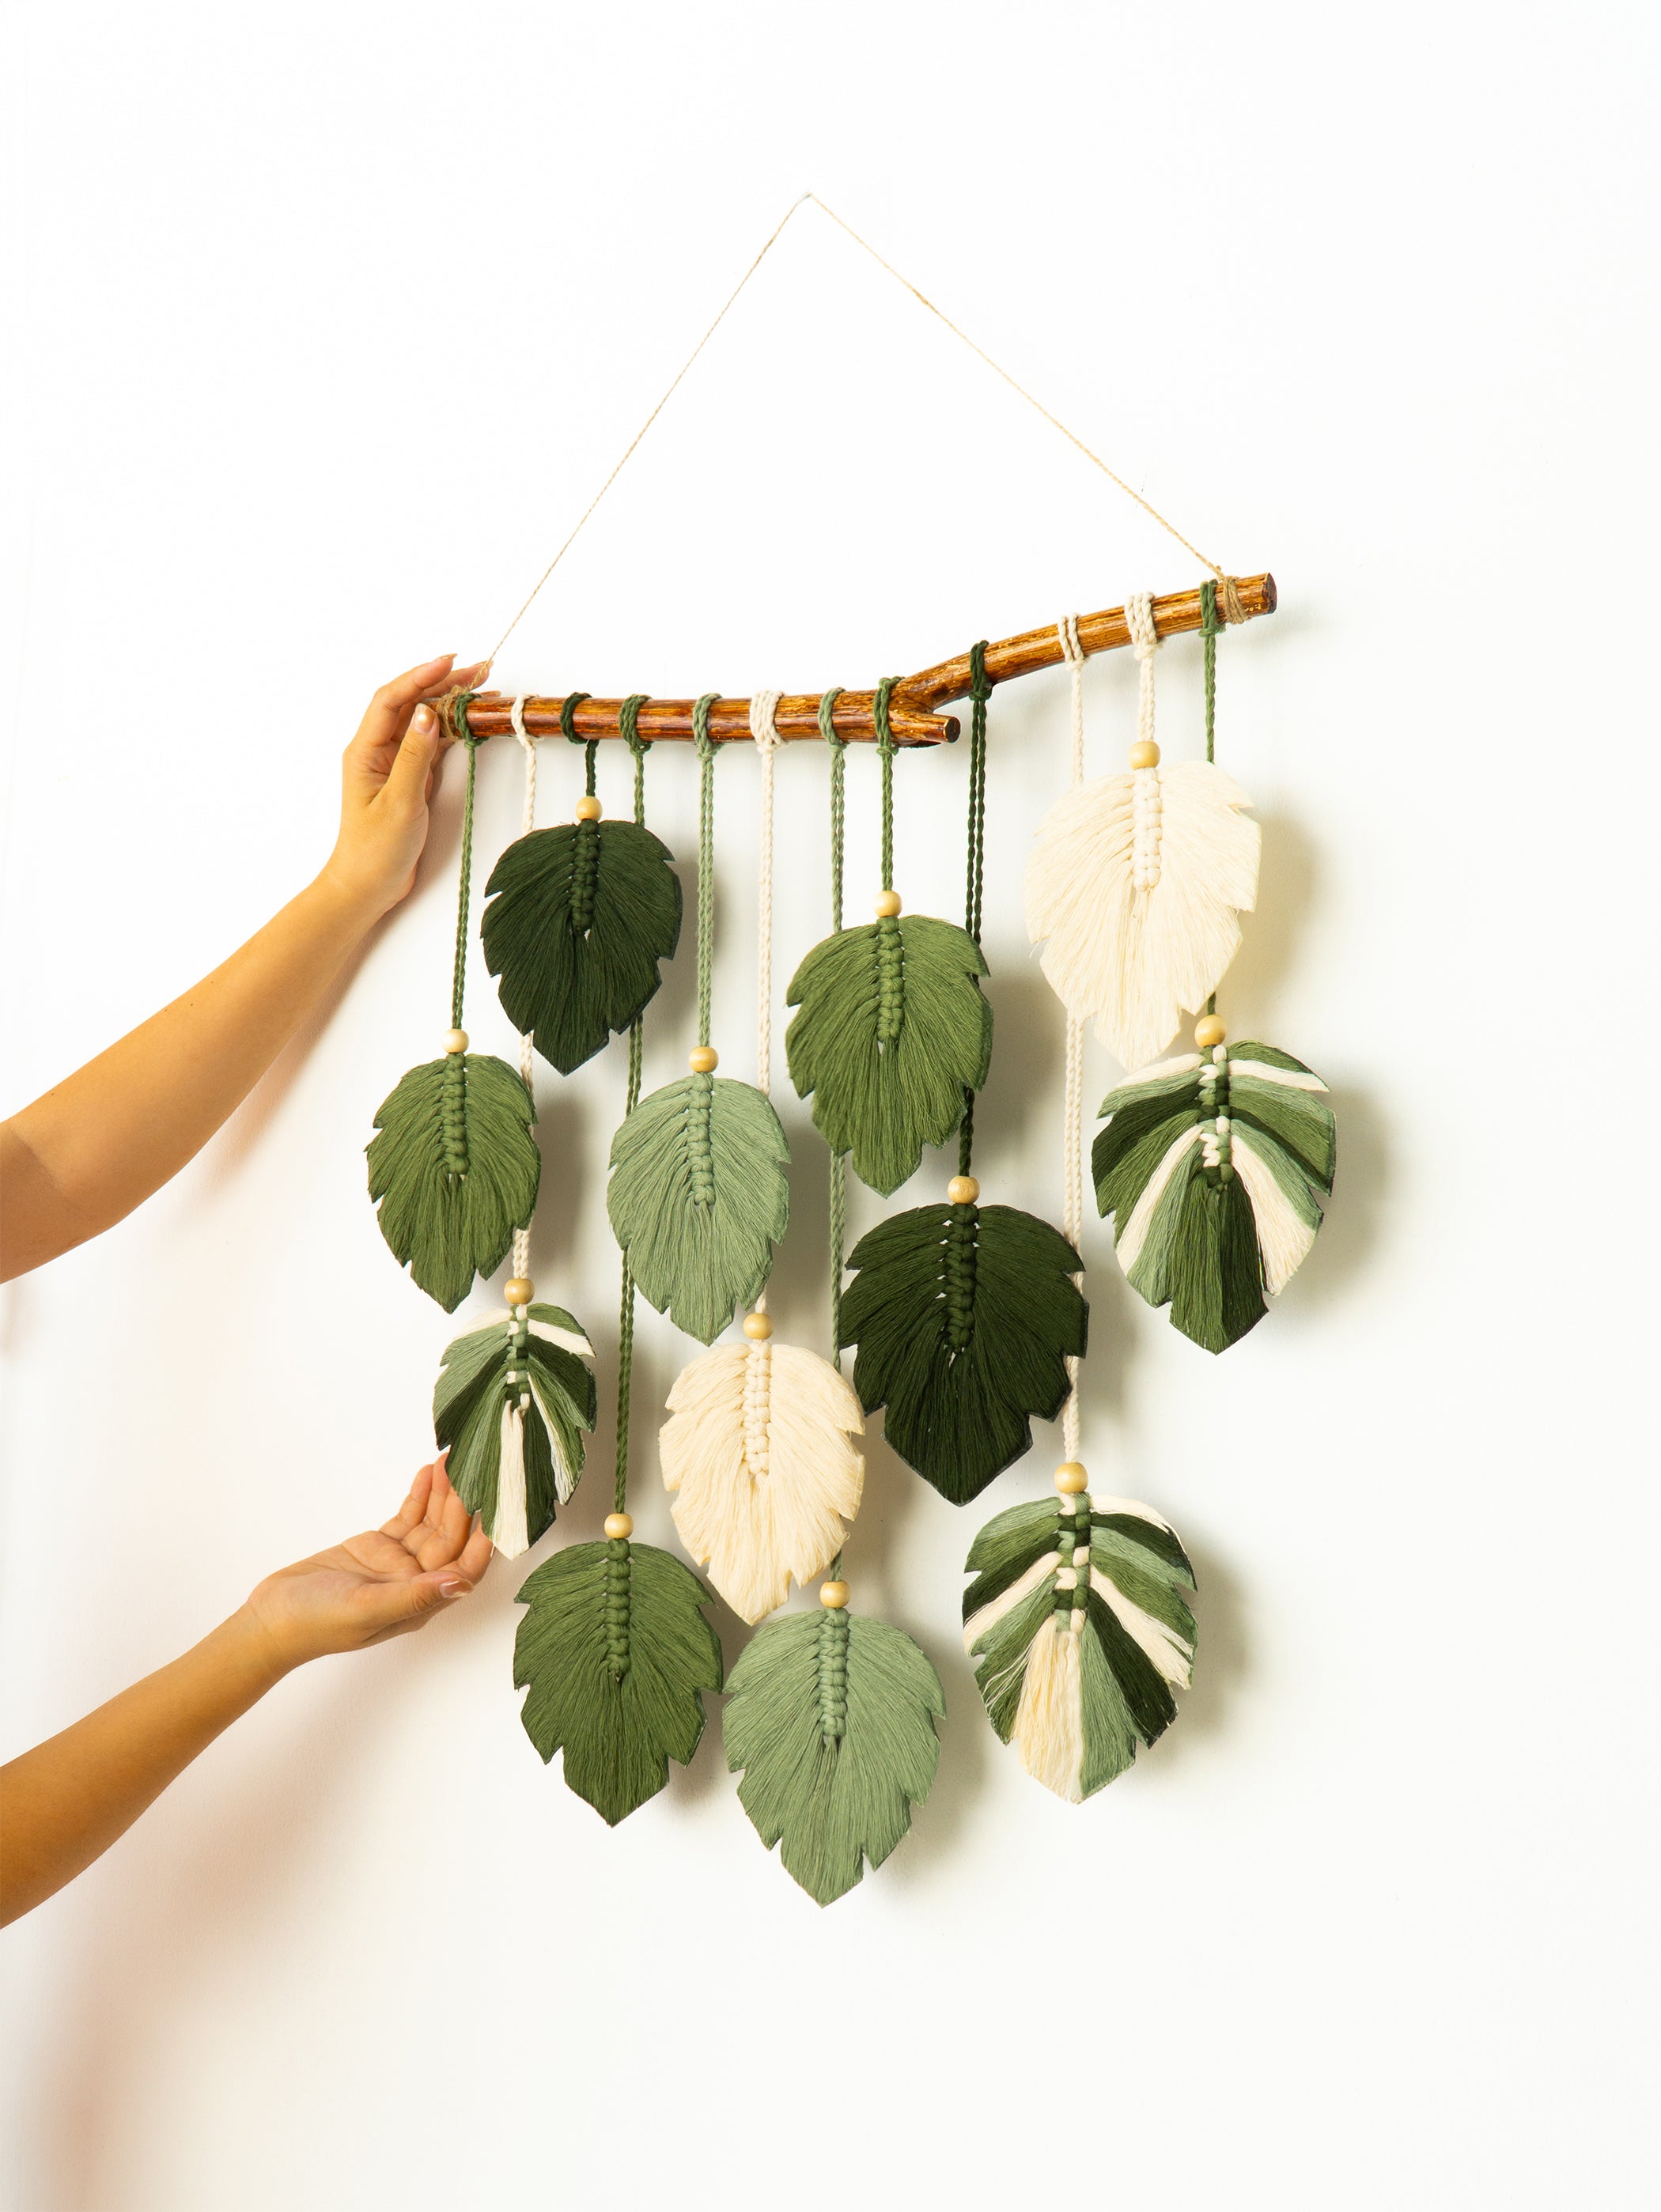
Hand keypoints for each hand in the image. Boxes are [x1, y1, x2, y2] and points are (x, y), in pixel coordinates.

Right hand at [240, 1458, 491, 1672]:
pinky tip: (427, 1473)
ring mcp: (396, 1564)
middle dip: (463, 1503)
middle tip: (471, 1466)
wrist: (271, 1619)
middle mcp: (415, 1582)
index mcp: (421, 1602)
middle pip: (452, 1539)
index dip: (485, 1540)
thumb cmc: (315, 1623)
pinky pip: (407, 1517)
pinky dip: (418, 1496)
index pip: (467, 1569)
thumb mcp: (367, 1609)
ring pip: (431, 1523)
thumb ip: (415, 1595)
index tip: (496, 1506)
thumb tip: (461, 1585)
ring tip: (451, 1459)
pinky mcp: (376, 1548)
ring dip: (443, 1494)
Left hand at [319, 654, 494, 920]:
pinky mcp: (411, 778)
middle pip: (411, 703)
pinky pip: (433, 743)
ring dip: (452, 704)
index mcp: (365, 751)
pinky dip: (454, 730)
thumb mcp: (399, 802)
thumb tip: (428, 713)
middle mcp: (378, 750)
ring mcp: (395, 763)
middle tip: (481, 671)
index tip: (450, 662)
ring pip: (424, 721)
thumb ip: (414, 756)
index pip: (392, 700)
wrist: (368, 886)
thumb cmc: (375, 850)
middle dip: (443, 683)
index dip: (420, 676)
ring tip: (484, 690)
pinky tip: (473, 721)